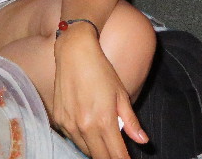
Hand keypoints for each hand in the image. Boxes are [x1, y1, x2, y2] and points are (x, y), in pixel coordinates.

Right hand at [53, 30, 147, 158]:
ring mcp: (69, 124)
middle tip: (118, 155)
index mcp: (103, 121)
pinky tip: (88, 129)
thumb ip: (130, 121)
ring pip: (85, 150)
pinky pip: (72, 138)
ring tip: (104, 141)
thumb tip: (143, 141)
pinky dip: (82, 139)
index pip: (116, 155)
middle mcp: (84, 126)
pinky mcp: (59, 119)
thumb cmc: (101, 70)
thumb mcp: (121, 94)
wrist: (74, 52)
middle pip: (99, 157)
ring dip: (96, 150)